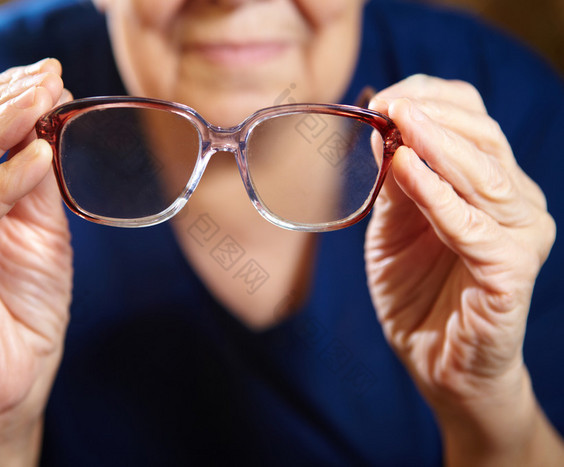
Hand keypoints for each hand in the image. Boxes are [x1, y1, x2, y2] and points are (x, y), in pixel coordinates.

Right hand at [0, 58, 72, 464]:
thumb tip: (48, 120)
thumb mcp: (41, 232)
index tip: (48, 73)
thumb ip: (36, 183)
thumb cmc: (24, 307)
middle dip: (1, 103)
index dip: (3, 98)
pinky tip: (37, 159)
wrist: (12, 381)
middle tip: (46, 76)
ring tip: (40, 99)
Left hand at [365, 75, 561, 463]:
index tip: (383, 96)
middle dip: (432, 114)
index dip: (431, 99)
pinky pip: (471, 225)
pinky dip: (436, 194)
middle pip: (484, 136)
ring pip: (484, 174)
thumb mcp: (393, 228)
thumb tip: (383, 128)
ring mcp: (520, 236)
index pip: (473, 119)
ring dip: (437, 142)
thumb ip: (395, 183)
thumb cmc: (417, 292)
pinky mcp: (511, 271)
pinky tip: (406, 169)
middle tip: (387, 103)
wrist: (438, 362)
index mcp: (490, 185)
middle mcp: (515, 203)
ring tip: (399, 121)